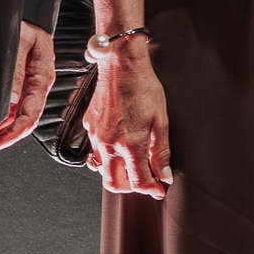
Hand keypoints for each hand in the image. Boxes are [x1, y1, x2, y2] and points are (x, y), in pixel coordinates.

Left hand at [0, 22, 55, 152]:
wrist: (27, 11)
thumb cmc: (26, 22)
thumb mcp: (20, 42)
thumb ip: (16, 70)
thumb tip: (11, 101)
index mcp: (42, 77)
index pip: (30, 115)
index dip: (13, 133)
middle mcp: (37, 85)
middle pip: (23, 121)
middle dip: (4, 138)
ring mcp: (29, 84)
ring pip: (16, 116)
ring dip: (0, 130)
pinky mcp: (21, 81)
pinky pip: (12, 105)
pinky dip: (0, 118)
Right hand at [86, 44, 171, 197]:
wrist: (120, 64)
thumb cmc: (142, 86)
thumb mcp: (161, 121)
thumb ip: (161, 152)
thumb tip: (164, 174)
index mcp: (130, 144)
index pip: (139, 182)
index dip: (151, 190)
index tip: (158, 189)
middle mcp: (109, 144)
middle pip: (113, 183)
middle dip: (129, 187)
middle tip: (144, 179)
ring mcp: (96, 136)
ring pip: (102, 168)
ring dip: (117, 171)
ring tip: (132, 161)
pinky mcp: (89, 127)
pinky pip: (96, 150)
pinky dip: (107, 154)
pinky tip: (120, 144)